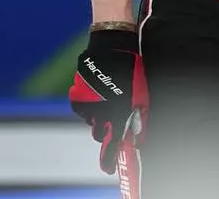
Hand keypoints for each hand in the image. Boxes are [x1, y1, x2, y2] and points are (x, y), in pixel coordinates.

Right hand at [69, 28, 148, 174]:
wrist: (112, 48)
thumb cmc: (131, 70)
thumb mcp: (141, 94)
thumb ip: (140, 117)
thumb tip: (139, 137)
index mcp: (118, 114)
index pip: (113, 145)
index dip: (110, 160)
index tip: (109, 169)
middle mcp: (100, 114)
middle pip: (99, 134)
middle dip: (104, 131)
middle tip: (110, 119)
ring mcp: (87, 106)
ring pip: (90, 121)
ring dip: (97, 116)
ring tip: (107, 97)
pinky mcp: (77, 98)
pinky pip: (82, 110)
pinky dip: (88, 106)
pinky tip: (97, 93)